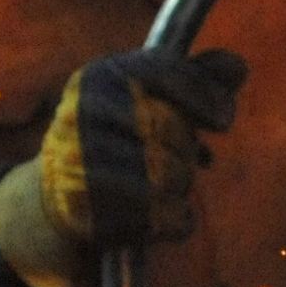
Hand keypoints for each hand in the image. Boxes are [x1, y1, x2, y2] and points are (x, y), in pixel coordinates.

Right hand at [0, 48, 245, 286]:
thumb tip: (237, 66)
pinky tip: (159, 213)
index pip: (164, 70)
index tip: (224, 120)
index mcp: (99, 77)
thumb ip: (194, 80)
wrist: (48, 200)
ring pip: (172, 176)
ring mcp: (79, 163)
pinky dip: (175, 220)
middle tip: (172, 159)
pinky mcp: (87, 212)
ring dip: (179, 187)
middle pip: (173, 128)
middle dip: (186, 150)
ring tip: (158, 185)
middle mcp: (83, 112)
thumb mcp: (145, 100)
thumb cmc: (113, 142)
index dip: (204, 95)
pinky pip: (166, 217)